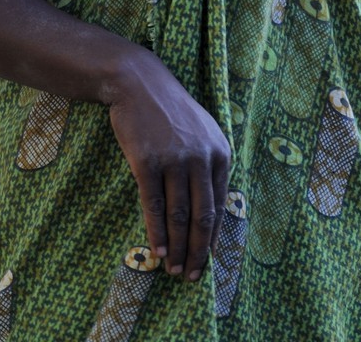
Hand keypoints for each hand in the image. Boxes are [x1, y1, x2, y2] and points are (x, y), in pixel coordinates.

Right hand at [107, 50, 230, 281]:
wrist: (140, 83)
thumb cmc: (170, 112)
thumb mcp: (202, 132)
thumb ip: (209, 166)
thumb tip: (211, 212)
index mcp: (220, 151)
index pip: (219, 205)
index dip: (212, 238)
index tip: (206, 261)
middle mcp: (201, 157)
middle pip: (202, 216)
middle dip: (197, 251)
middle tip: (191, 276)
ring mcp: (174, 159)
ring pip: (179, 215)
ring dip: (177, 247)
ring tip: (173, 269)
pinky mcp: (147, 162)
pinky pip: (153, 205)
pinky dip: (156, 232)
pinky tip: (157, 250)